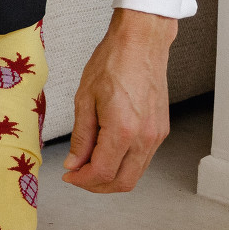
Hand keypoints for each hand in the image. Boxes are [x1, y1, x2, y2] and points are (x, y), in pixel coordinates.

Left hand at [63, 8, 174, 192]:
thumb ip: (81, 137)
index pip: (102, 173)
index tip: (67, 176)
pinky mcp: (161, 130)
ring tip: (88, 163)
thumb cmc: (111, 63)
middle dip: (97, 185)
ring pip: (135, 174)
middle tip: (76, 175)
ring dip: (111, 176)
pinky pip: (143, 159)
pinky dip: (124, 163)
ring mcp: (156, 136)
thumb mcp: (84, 99)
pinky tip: (106, 151)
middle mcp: (145, 138)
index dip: (82, 180)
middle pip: (123, 182)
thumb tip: (74, 164)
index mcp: (123, 131)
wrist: (141, 44)